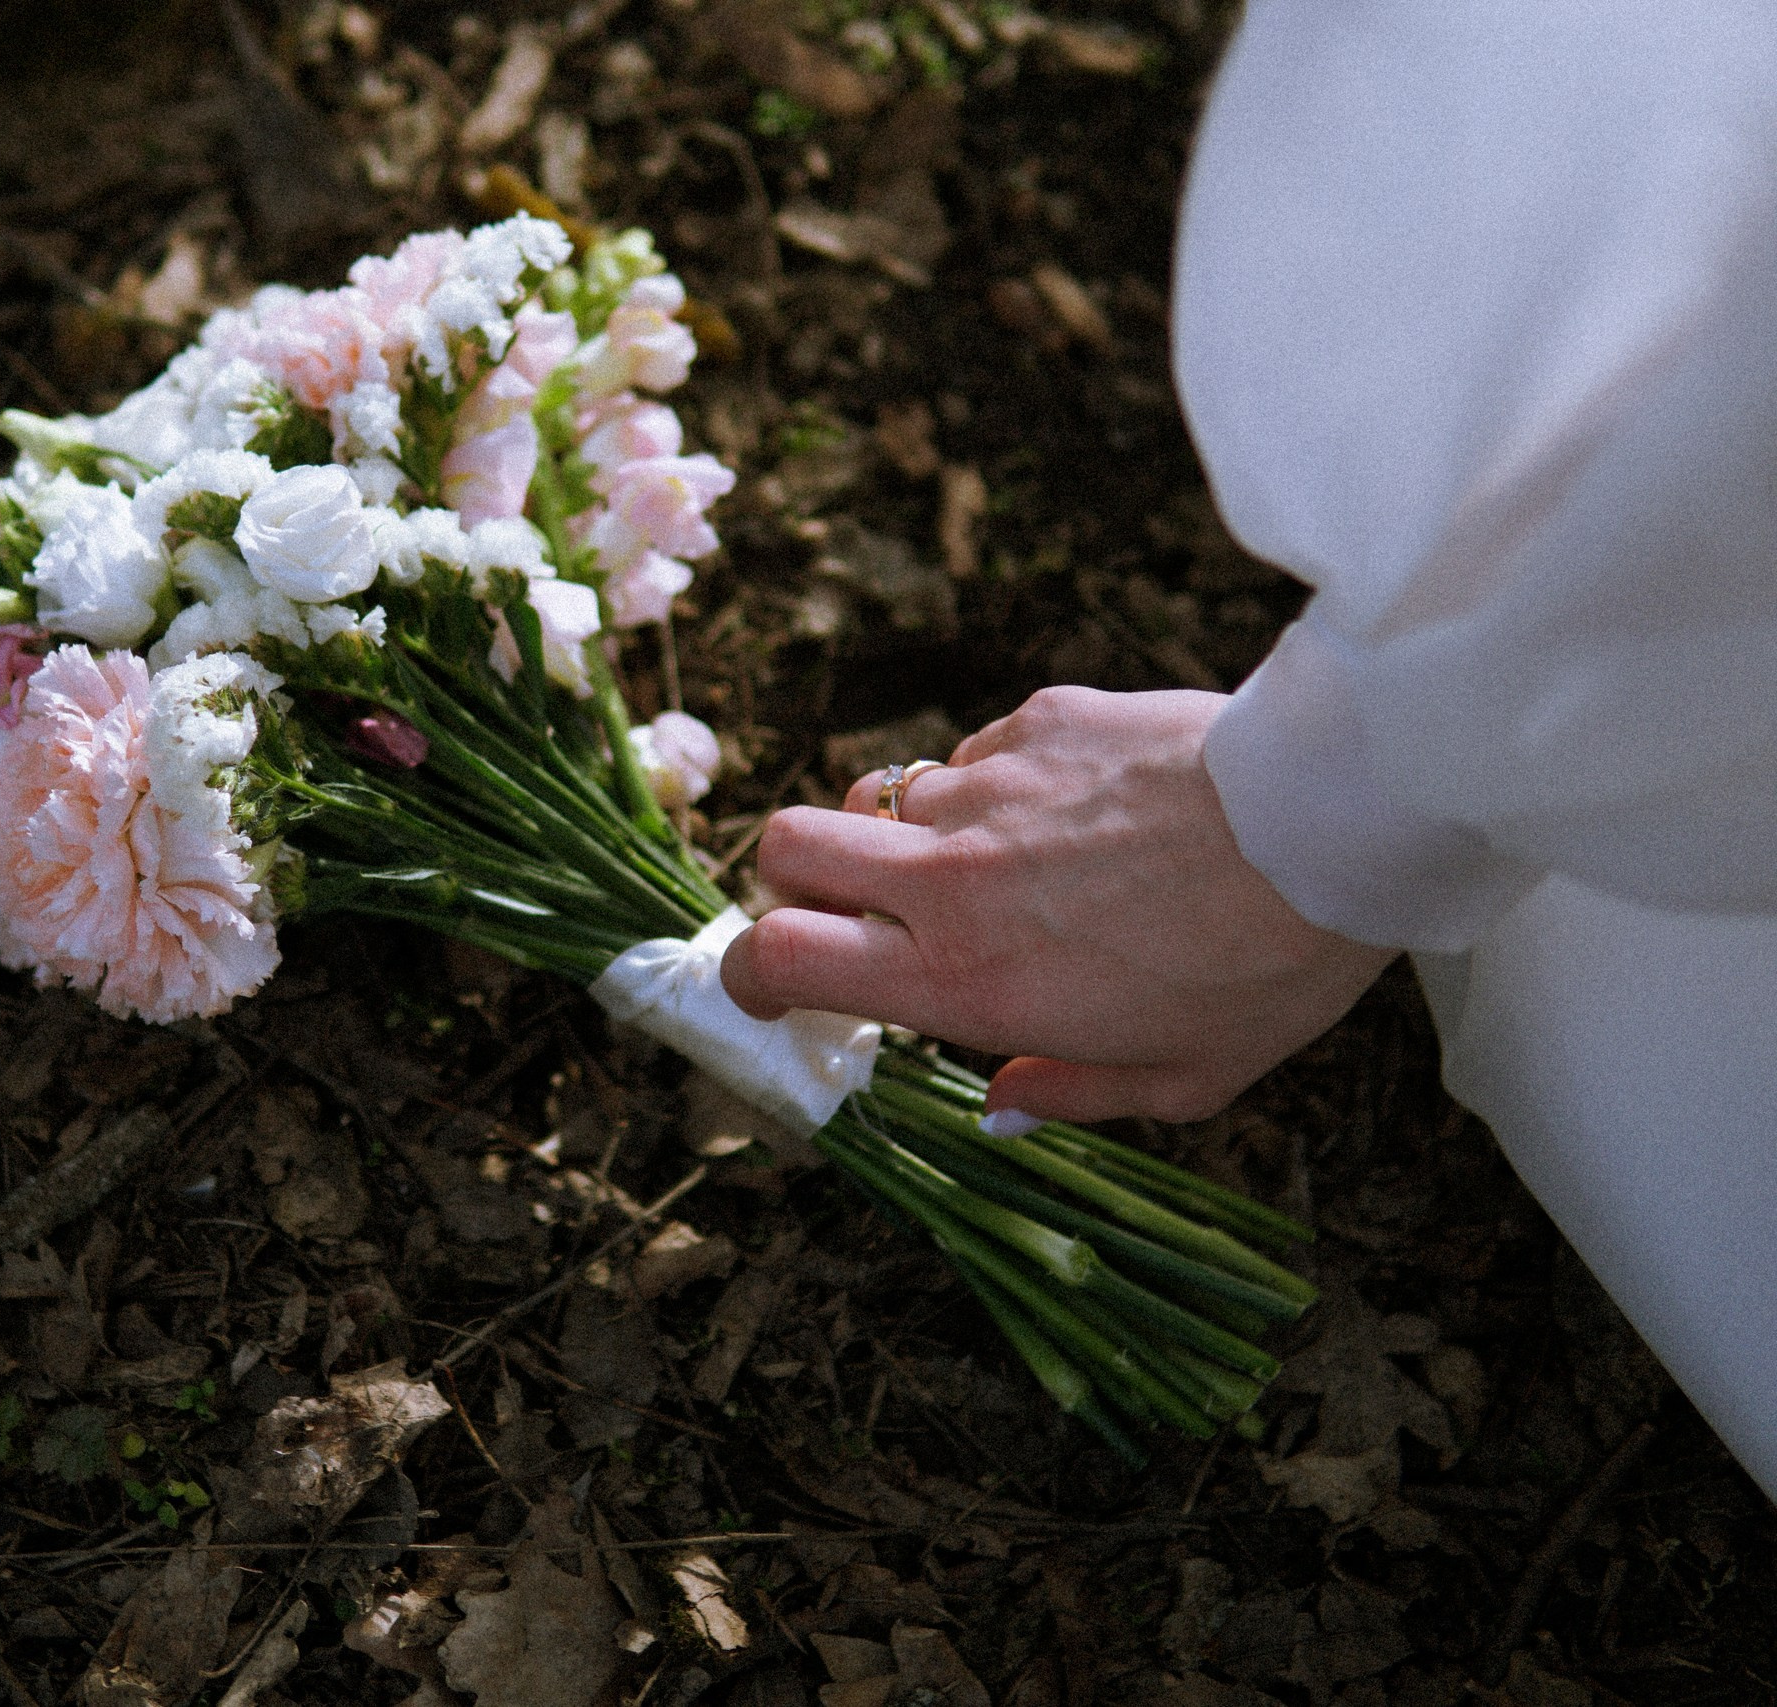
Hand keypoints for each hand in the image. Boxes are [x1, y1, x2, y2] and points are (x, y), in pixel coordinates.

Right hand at [720, 686, 1395, 1123]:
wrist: (1333, 822)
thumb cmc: (1265, 967)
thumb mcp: (1180, 1079)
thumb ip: (1068, 1093)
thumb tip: (1001, 1104)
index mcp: (964, 979)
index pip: (782, 956)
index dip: (750, 968)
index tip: (770, 981)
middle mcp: (950, 878)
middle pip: (788, 848)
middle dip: (794, 880)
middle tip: (850, 908)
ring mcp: (987, 785)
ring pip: (886, 796)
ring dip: (913, 833)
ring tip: (996, 860)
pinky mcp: (1037, 719)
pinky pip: (975, 752)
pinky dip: (997, 784)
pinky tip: (1074, 809)